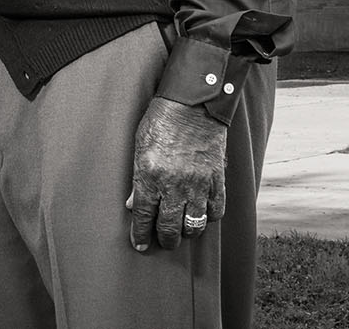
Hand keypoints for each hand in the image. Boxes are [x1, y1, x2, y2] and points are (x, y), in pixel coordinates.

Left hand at [126, 96, 225, 251]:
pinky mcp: (216, 179)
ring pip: (194, 225)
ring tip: (182, 230)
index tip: (139, 244)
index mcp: (150, 176)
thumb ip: (136, 177)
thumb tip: (132, 204)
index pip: (143, 216)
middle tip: (163, 240)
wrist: (193, 102)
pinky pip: (215, 210)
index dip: (140, 235)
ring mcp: (198, 184)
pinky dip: (209, 217)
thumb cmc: (161, 119)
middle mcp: (174, 185)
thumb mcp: (139, 145)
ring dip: (187, 232)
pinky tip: (202, 214)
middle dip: (165, 239)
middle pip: (169, 227)